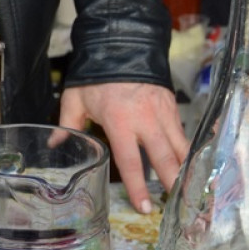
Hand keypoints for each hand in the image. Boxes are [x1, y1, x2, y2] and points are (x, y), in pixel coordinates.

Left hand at [58, 82, 186, 213]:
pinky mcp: (172, 107)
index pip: (130, 161)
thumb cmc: (97, 72)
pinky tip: (192, 167)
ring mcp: (162, 113)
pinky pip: (182, 134)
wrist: (123, 42)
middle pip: (164, 158)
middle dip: (173, 183)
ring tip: (192, 191)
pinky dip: (188, 151)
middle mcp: (145, 120)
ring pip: (180, 146)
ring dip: (186, 170)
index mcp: (119, 121)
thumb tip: (56, 144)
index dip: (138, 187)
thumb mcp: (75, 98)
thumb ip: (67, 124)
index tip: (145, 207)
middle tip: (179, 205)